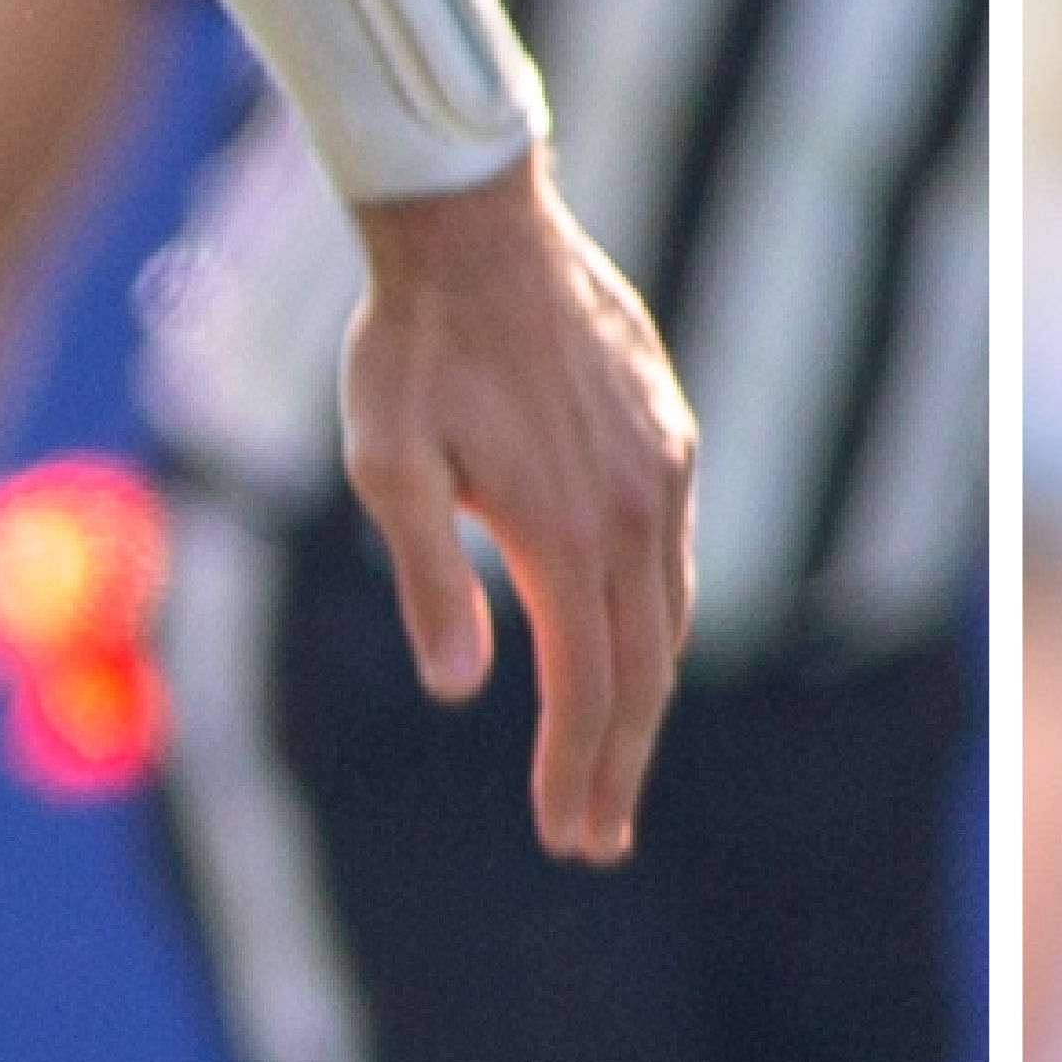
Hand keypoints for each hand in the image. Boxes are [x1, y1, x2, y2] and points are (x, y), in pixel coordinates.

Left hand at [333, 157, 691, 858]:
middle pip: (642, 671)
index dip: (577, 772)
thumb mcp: (386, 464)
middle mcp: (634, 510)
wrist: (474, 223)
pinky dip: (657, 617)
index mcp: (565, 533)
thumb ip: (430, 576)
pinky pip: (675, 551)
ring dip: (644, 698)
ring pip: (669, 613)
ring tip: (616, 757)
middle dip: (619, 763)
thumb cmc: (411, 346)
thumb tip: (460, 691)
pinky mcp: (669, 431)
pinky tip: (631, 634)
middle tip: (598, 836)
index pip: (586, 687)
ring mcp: (662, 468)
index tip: (568, 838)